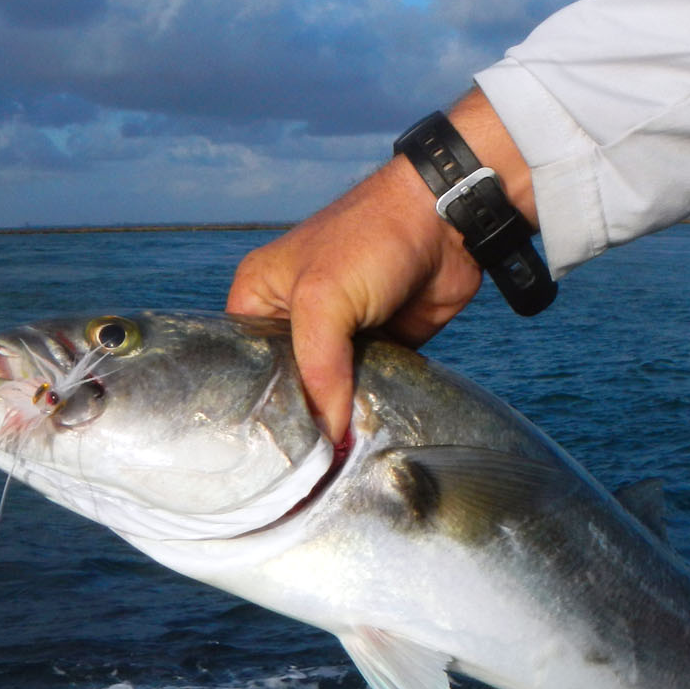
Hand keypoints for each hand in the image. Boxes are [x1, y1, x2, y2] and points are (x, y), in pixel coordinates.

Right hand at [227, 89, 535, 442]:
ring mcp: (339, 334)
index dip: (253, 405)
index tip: (266, 451)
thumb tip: (328, 441)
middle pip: (287, 383)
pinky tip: (367, 439)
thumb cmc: (371, 240)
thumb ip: (318, 370)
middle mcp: (294, 317)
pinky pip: (365, 388)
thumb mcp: (324, 299)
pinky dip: (368, 408)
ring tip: (335, 463)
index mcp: (260, 297)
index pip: (243, 363)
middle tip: (306, 465)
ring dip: (337, 417)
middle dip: (299, 418)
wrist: (446, 222)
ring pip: (329, 391)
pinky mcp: (380, 346)